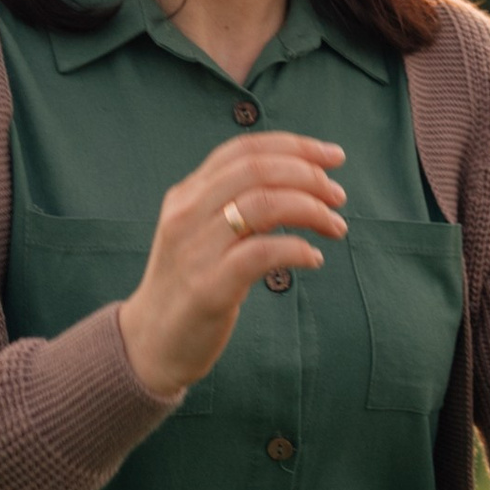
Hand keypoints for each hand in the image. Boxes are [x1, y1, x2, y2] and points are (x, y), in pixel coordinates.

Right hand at [119, 134, 348, 398]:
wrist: (150, 342)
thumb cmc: (190, 285)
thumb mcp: (203, 234)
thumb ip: (237, 206)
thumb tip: (298, 186)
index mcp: (187, 194)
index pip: (244, 150)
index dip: (295, 146)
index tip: (334, 156)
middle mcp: (187, 213)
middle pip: (257, 170)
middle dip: (309, 176)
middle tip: (339, 197)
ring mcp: (195, 249)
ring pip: (264, 205)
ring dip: (312, 210)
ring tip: (336, 227)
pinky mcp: (209, 287)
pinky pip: (263, 253)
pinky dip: (297, 249)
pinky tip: (314, 258)